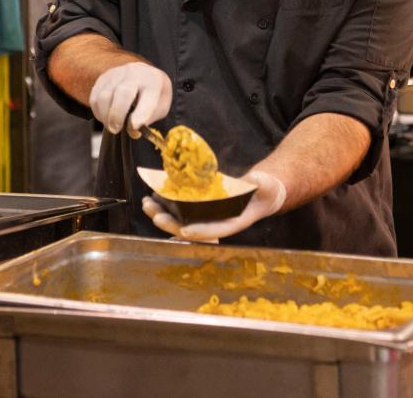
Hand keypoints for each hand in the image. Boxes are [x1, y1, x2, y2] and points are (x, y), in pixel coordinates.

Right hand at [89, 62, 172, 135]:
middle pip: (123, 92)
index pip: (149, 97)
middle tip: (116, 129)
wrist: (144, 75)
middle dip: (117, 115)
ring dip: (105, 116)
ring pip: (104, 96)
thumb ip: (149, 119)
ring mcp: (117, 74)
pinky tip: (106, 116)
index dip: (141, 114)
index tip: (134, 127)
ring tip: (112, 125)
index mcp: (154, 82)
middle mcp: (135, 74)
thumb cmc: (153, 95)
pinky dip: (98, 112)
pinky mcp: (103, 78)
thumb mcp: (160, 107)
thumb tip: (132, 130)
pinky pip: (94, 98)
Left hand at [141, 169, 287, 241]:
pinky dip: (167, 204)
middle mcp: (217, 223)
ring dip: (163, 214)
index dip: (201, 231)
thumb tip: (254, 182)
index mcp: (234, 221)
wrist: (262, 192)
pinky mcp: (201, 209)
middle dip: (171, 222)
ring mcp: (207, 217)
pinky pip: (181, 210)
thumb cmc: (265, 189)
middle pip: (191, 228)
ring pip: (181, 221)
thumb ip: (259, 185)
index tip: (185, 230)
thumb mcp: (265, 185)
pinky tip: (155, 196)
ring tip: (147, 203)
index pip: (215, 230)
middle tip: (155, 213)